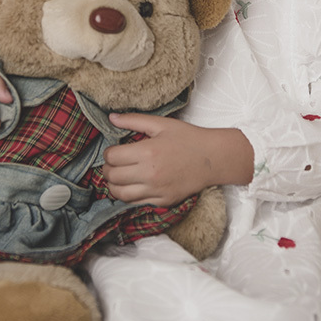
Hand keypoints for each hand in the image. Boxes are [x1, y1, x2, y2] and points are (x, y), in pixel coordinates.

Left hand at [102, 113, 253, 206]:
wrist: (212, 158)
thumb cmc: (188, 138)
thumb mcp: (161, 124)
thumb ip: (133, 120)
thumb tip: (111, 118)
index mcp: (147, 152)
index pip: (112, 157)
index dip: (107, 153)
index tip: (113, 150)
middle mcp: (149, 174)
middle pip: (113, 176)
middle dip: (107, 169)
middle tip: (113, 163)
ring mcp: (156, 190)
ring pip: (120, 194)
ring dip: (114, 185)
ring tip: (118, 176)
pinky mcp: (163, 201)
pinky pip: (136, 203)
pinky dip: (128, 195)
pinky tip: (132, 185)